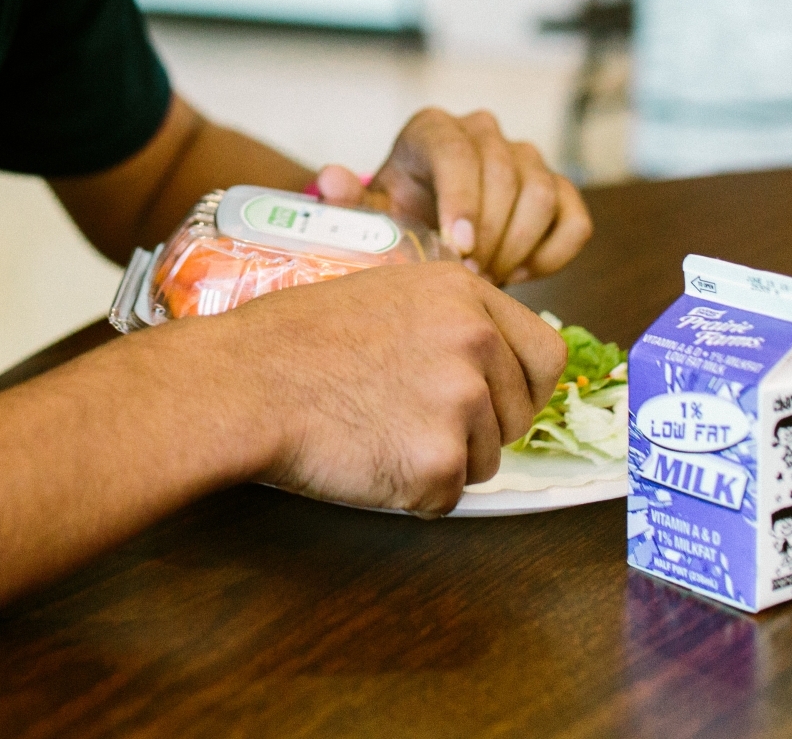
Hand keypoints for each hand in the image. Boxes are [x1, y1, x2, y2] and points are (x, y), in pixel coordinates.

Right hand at [190, 261, 566, 513]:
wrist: (245, 382)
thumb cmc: (295, 340)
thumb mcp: (387, 293)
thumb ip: (448, 319)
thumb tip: (491, 356)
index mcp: (465, 296)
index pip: (546, 355)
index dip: (524, 385)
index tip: (499, 400)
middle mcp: (475, 343)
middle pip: (520, 415)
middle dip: (480, 430)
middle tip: (413, 420)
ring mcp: (461, 403)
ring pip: (485, 461)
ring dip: (441, 462)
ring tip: (377, 433)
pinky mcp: (438, 463)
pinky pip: (446, 498)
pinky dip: (411, 494)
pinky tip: (366, 459)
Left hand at [311, 108, 590, 283]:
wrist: (423, 226)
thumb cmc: (394, 217)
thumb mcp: (367, 212)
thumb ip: (347, 200)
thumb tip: (330, 180)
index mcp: (432, 129)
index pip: (458, 153)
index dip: (463, 202)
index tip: (458, 251)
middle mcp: (483, 131)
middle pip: (506, 176)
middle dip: (490, 236)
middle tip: (469, 279)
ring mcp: (526, 156)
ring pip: (542, 194)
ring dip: (518, 247)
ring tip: (488, 279)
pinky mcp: (559, 188)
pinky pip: (574, 220)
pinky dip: (552, 255)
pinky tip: (518, 275)